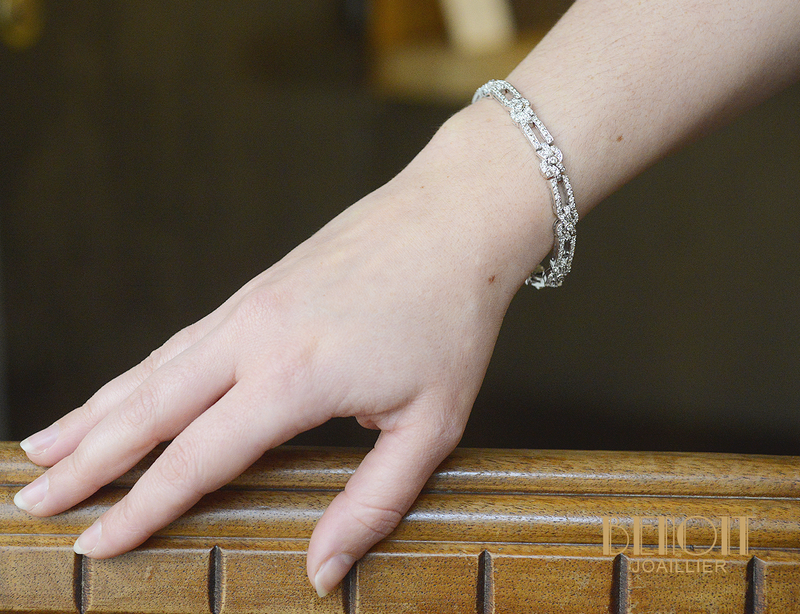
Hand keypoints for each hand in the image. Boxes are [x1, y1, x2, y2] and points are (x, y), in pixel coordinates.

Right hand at [14, 105, 547, 595]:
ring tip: (44, 449)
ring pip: (153, 369)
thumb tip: (322, 571)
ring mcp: (250, 305)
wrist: (457, 216)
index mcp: (294, 377)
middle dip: (85, 463)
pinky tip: (124, 390)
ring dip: (95, 412)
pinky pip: (182, 340)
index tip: (94, 545)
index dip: (140, 509)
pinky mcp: (258, 287)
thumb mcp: (432, 424)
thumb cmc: (452, 318)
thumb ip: (373, 502)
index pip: (196, 459)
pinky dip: (139, 372)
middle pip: (148, 410)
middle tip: (30, 501)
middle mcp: (254, 336)